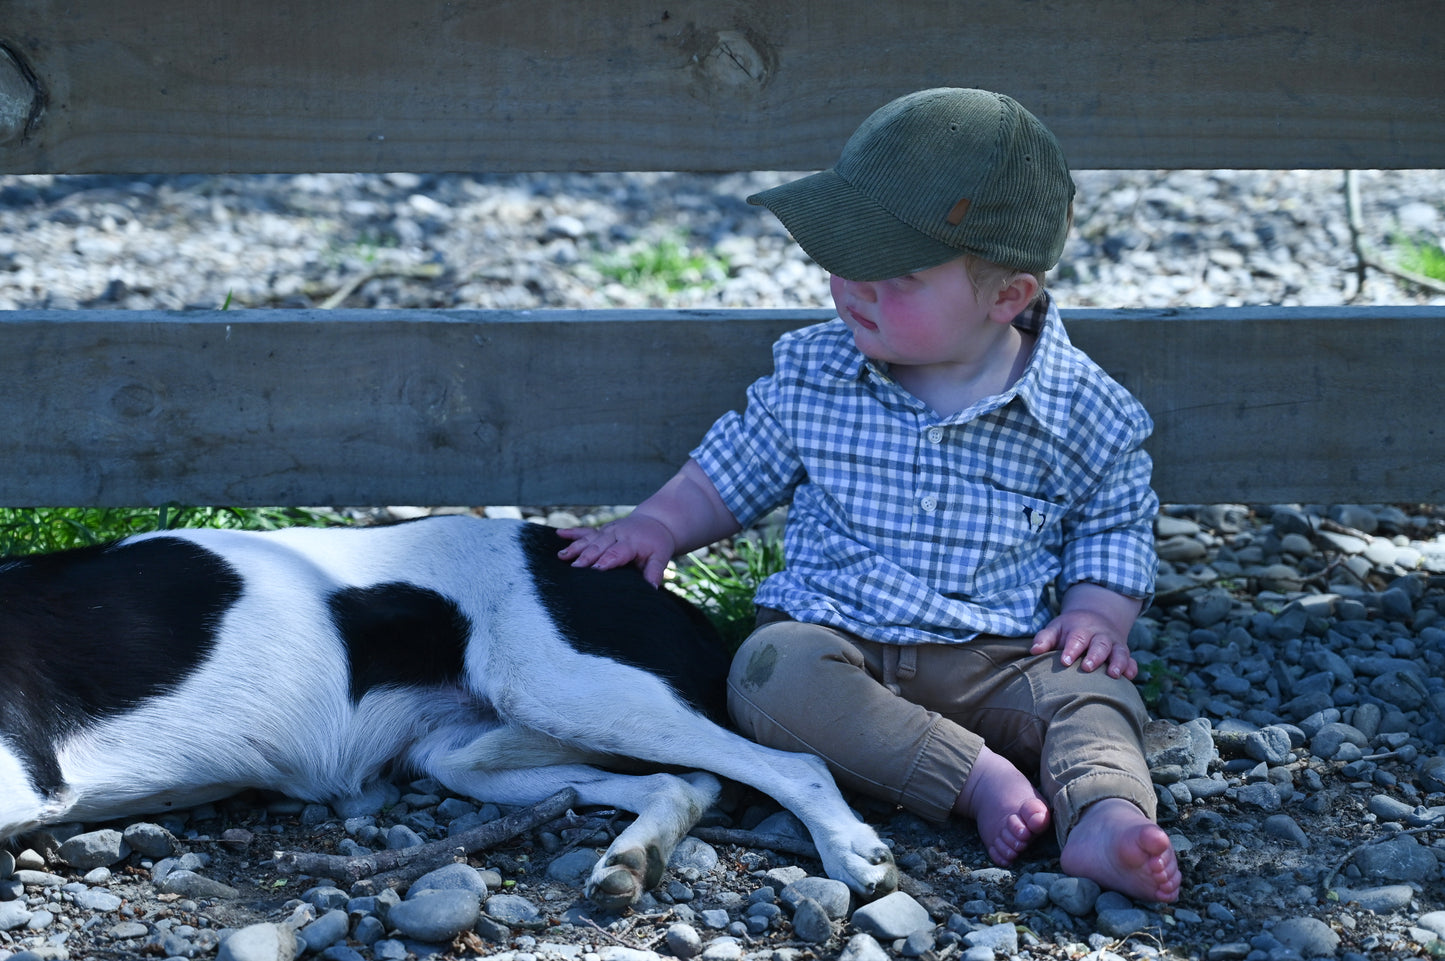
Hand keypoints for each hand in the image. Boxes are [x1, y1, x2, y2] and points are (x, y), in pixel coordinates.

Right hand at [556, 514, 676, 587]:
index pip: (616, 553)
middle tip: (574, 568)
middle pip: (599, 546)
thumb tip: (652, 589)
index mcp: (632, 542)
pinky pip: (586, 531)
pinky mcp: (602, 530)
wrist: (657, 522)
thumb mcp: (660, 557)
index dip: (605, 561)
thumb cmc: (657, 544)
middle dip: (586, 557)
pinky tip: (559, 534)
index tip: (595, 570)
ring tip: (562, 557)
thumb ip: (654, 572)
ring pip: (589, 539)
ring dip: (575, 547)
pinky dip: (573, 532)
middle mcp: (617, 534)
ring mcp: (608, 531)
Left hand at [1031, 608, 1137, 679]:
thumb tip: (1034, 651)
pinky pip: (1131, 660)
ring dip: (1118, 662)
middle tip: (1087, 668)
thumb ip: (1044, 638)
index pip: (1077, 638)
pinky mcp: (1123, 653)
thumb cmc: (1069, 628)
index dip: (1072, 649)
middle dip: (1095, 656)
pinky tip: (1129, 677)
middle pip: (1100, 644)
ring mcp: (1114, 644)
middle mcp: (1100, 635)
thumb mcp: (1056, 628)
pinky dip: (1132, 668)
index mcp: (1081, 629)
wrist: (1095, 617)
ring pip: (1119, 652)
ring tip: (1113, 675)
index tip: (1065, 661)